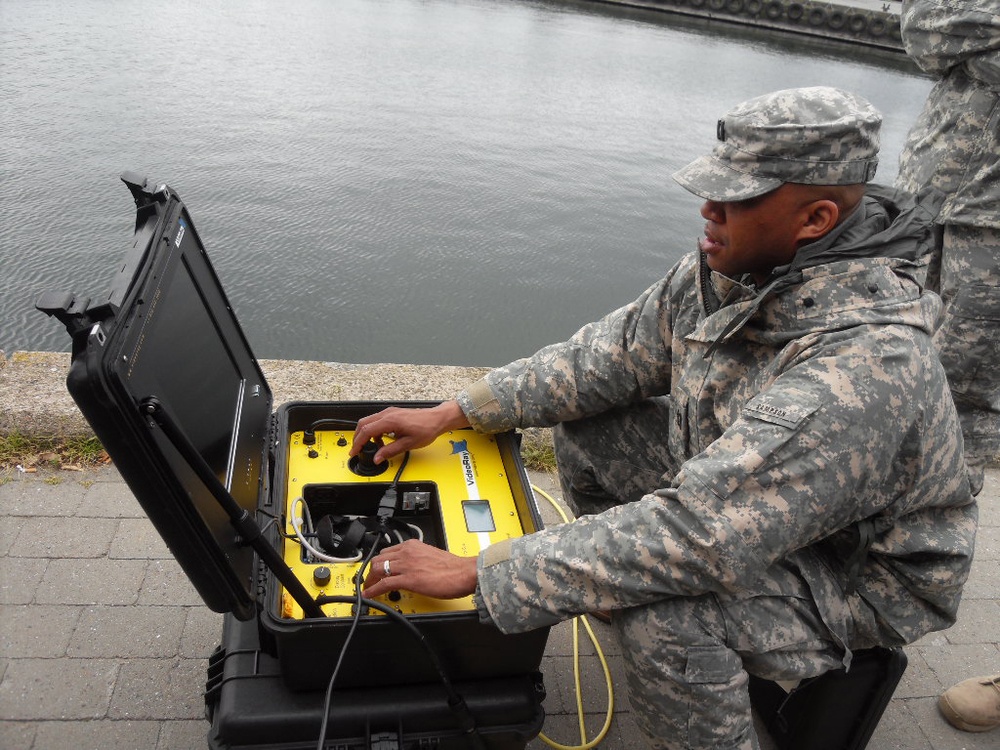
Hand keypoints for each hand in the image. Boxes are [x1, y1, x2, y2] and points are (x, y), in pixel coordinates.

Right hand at [351, 401, 469, 462]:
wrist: (437, 419)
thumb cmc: (427, 428)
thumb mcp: (408, 444)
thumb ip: (390, 451)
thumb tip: (378, 458)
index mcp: (390, 420)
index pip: (366, 431)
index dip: (358, 443)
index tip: (354, 452)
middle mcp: (387, 414)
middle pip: (363, 423)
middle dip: (358, 437)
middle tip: (358, 450)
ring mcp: (390, 412)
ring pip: (369, 421)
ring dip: (366, 434)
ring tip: (373, 447)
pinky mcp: (393, 413)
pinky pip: (377, 421)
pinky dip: (374, 431)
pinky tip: (381, 440)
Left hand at [364, 539, 477, 599]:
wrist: (463, 573)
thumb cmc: (453, 567)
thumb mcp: (431, 556)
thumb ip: (418, 558)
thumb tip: (413, 567)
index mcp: (413, 545)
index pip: (388, 551)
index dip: (379, 562)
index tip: (378, 569)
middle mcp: (407, 552)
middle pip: (379, 559)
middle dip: (372, 571)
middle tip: (370, 580)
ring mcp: (406, 565)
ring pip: (378, 570)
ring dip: (370, 581)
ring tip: (368, 588)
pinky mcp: (408, 579)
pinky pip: (383, 584)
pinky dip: (373, 590)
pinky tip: (369, 595)